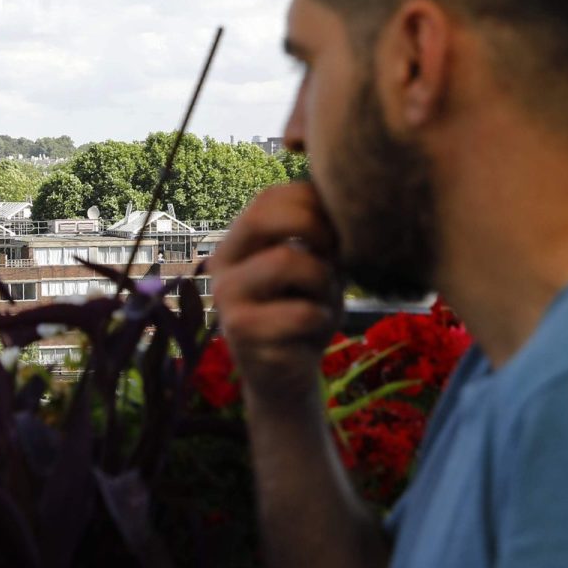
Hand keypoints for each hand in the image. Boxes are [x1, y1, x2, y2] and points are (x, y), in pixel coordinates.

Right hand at [208, 182, 343, 409]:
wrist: (286, 374)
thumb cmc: (302, 312)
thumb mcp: (314, 266)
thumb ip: (320, 234)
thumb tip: (345, 193)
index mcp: (238, 243)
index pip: (268, 197)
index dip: (312, 202)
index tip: (336, 231)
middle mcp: (221, 264)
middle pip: (263, 215)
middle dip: (314, 228)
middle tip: (334, 257)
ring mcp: (226, 297)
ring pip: (288, 260)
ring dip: (323, 281)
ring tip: (323, 300)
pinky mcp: (241, 331)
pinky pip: (300, 310)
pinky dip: (321, 318)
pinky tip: (313, 331)